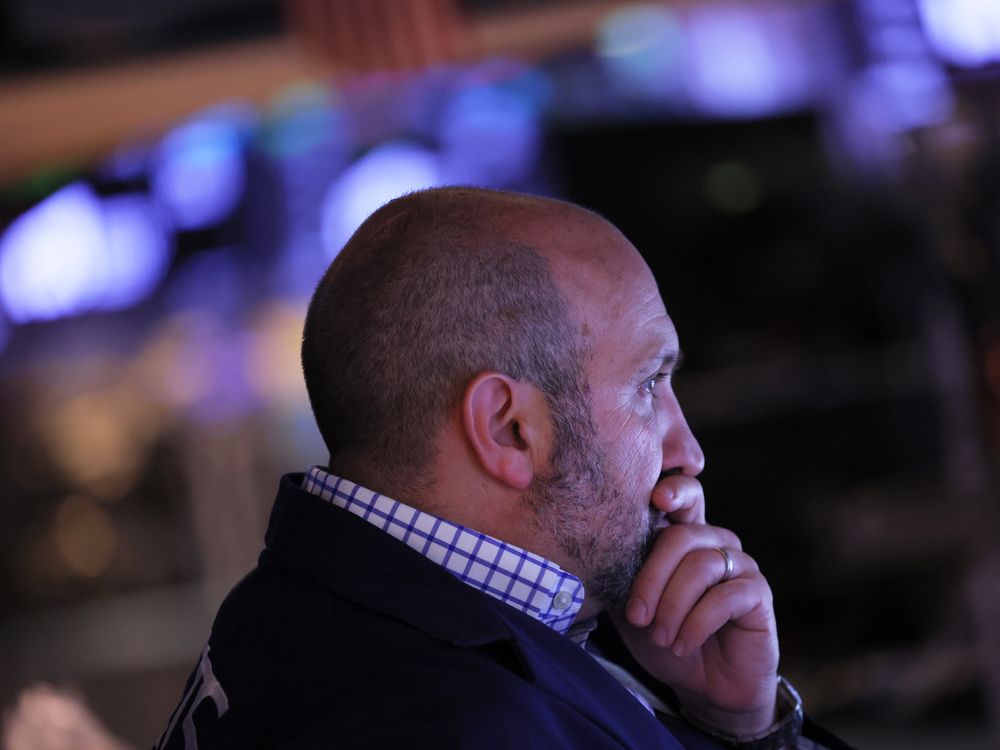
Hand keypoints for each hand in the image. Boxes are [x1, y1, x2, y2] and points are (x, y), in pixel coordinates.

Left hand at [610, 475, 779, 736]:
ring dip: (673, 607)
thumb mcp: (631, 607)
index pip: (682, 495)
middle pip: (681, 537)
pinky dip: (696, 624)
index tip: (657, 500)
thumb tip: (592, 553)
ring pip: (701, 567)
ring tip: (661, 637)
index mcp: (682, 536)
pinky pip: (725, 597)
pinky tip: (682, 645)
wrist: (704, 686)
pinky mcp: (758, 592)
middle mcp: (714, 541)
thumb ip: (619, 575)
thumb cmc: (664, 639)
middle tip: (638, 617)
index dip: (674, 487)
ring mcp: (739, 563)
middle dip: (652, 578)